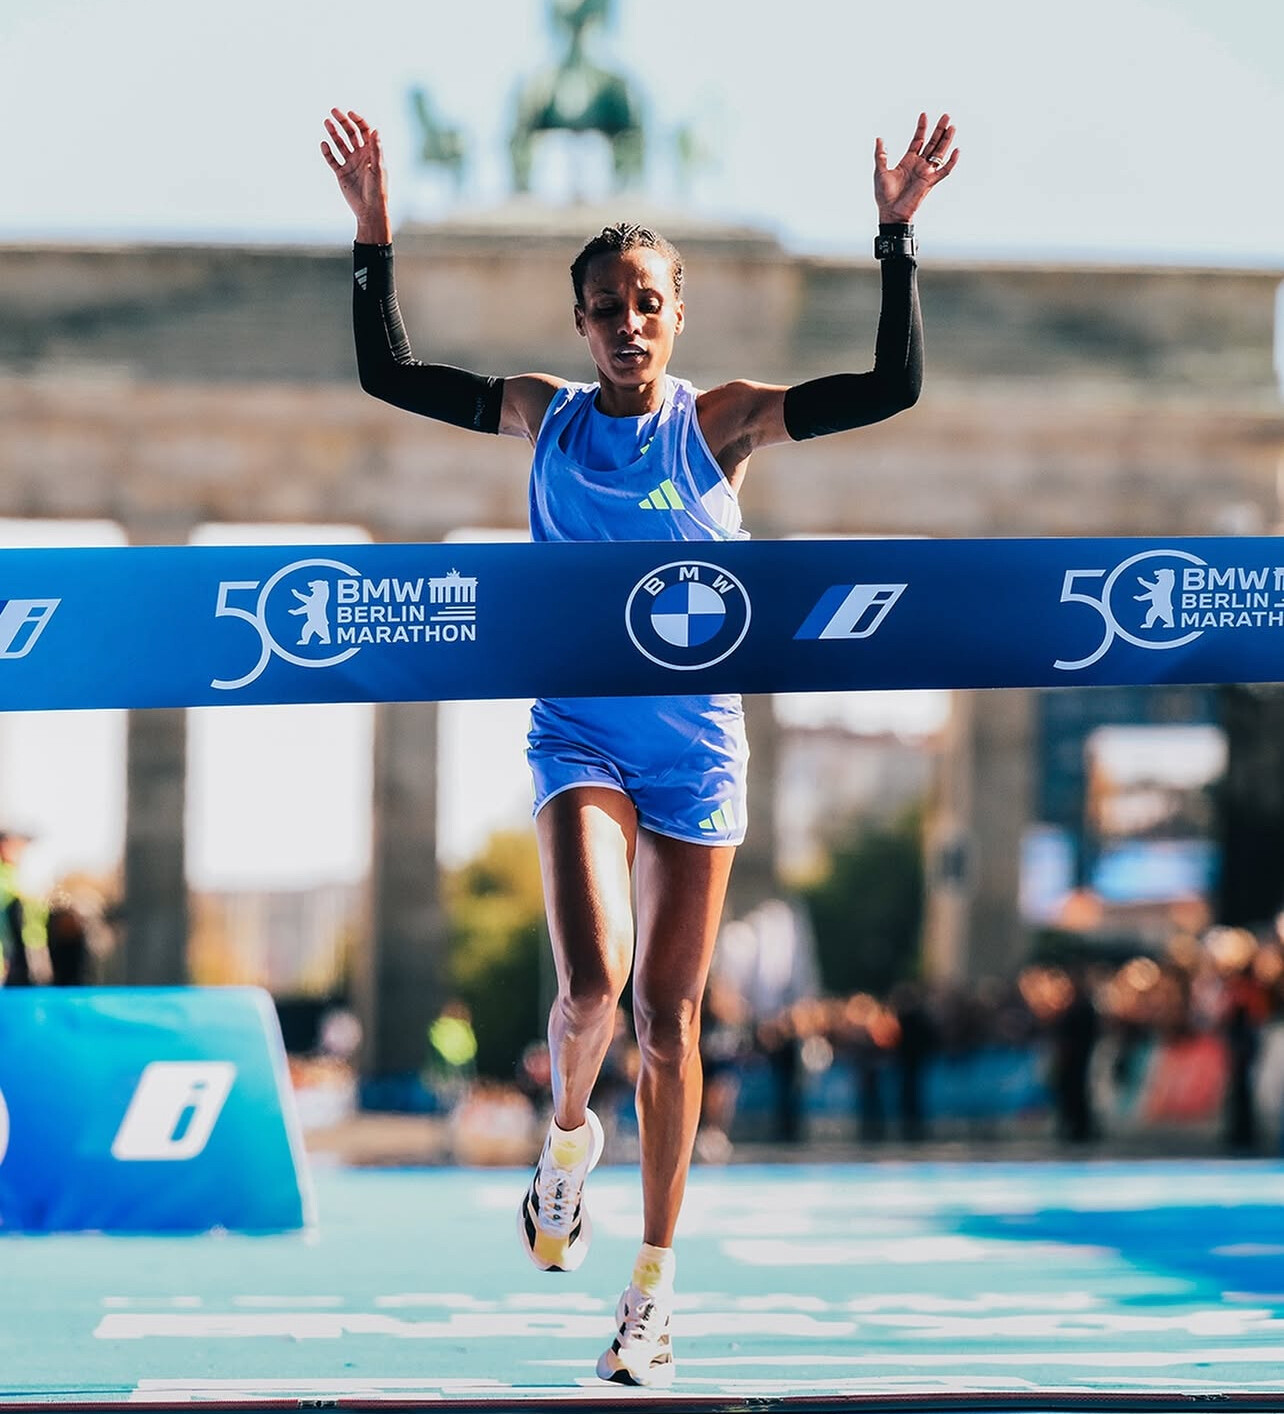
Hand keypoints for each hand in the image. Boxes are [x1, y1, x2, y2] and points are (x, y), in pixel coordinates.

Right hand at [321, 108, 391, 243]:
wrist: (369, 210)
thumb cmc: (377, 190)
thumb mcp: (377, 168)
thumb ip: (376, 149)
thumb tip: (375, 130)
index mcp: (371, 152)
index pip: (364, 131)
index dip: (358, 120)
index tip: (350, 113)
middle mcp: (360, 155)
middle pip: (350, 133)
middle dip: (343, 122)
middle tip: (333, 111)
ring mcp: (350, 163)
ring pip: (340, 144)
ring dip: (333, 133)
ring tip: (326, 122)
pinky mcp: (341, 173)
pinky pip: (332, 159)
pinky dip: (327, 151)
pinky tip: (324, 144)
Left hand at [874, 112, 958, 223]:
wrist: (890, 212)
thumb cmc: (884, 195)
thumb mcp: (880, 171)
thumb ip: (880, 155)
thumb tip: (879, 138)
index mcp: (908, 161)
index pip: (918, 140)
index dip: (921, 128)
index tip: (924, 114)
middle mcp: (919, 165)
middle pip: (932, 143)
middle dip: (939, 129)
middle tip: (946, 115)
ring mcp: (926, 173)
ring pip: (939, 153)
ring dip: (946, 140)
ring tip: (952, 126)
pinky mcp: (930, 182)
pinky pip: (944, 171)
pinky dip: (951, 162)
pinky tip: (956, 150)